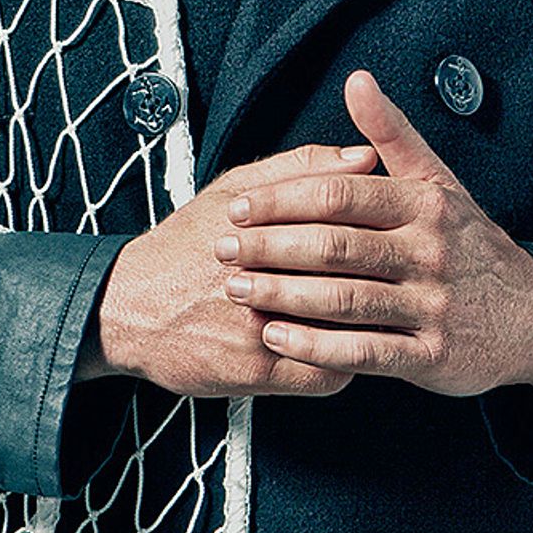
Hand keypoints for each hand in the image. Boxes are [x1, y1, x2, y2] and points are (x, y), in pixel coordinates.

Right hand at [81, 137, 379, 397]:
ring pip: (347, 330)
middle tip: (405, 273)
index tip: (402, 227)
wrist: (126, 308)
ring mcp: (262, 329)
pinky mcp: (259, 373)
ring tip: (385, 309)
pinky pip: (328, 374)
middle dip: (386, 275)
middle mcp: (263, 277)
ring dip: (371, 322)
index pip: (349, 222)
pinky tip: (347, 346)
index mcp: (264, 225)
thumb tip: (367, 158)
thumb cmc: (187, 244)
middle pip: (353, 275)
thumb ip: (302, 168)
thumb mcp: (235, 188)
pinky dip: (345, 361)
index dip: (384, 225)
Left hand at [215, 69, 532, 398]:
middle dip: (271, 248)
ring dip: (284, 296)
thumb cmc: (469, 245)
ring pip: (345, 299)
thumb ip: (393, 134)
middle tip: (224, 251)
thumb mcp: (440, 181)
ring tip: (238, 291)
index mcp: (426, 204)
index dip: (284, 200)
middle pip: (337, 246)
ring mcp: (433, 305)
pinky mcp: (432, 356)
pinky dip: (316, 346)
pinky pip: (364, 352)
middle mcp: (431, 252)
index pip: (342, 195)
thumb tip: (357, 79)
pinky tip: (277, 338)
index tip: (239, 207)